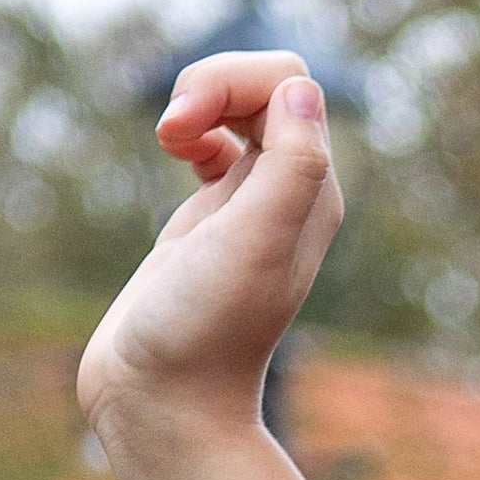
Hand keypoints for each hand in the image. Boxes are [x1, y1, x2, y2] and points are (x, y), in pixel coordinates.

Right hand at [79, 55, 342, 444]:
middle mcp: (292, 196)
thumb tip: (303, 92)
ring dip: (197, 102)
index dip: (230, 83)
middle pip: (264, 85)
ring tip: (168, 140)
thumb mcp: (251, 245)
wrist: (166, 397)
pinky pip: (217, 140)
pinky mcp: (213, 217)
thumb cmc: (203, 327)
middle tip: (169, 133)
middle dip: (209, 84)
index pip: (289, 83)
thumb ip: (289, 170)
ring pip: (239, 107)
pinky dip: (191, 128)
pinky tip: (173, 151)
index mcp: (313, 194)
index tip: (183, 131)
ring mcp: (252, 204)